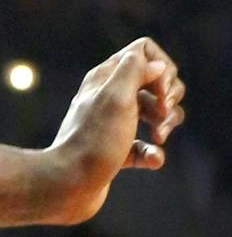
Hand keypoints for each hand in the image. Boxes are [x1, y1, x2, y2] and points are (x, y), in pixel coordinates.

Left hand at [45, 37, 185, 224]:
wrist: (67, 185)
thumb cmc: (94, 140)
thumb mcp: (116, 97)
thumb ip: (135, 71)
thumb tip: (157, 64)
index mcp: (104, 78)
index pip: (142, 51)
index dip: (162, 69)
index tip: (161, 93)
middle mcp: (107, 97)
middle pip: (156, 82)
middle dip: (169, 98)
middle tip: (160, 117)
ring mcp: (111, 125)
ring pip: (155, 114)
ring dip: (165, 125)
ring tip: (157, 138)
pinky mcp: (114, 152)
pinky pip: (144, 147)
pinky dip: (152, 153)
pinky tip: (150, 159)